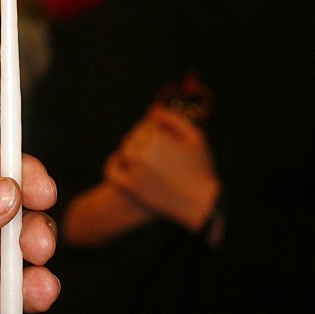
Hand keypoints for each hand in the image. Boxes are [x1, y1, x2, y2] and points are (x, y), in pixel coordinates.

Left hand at [105, 104, 220, 230]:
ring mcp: (134, 171)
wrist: (201, 203)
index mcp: (157, 138)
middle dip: (145, 139)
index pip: (147, 124)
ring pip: (125, 151)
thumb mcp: (195, 137)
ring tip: (149, 158)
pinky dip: (114, 164)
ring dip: (133, 150)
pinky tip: (123, 163)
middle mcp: (142, 152)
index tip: (166, 136)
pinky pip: (112, 171)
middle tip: (160, 150)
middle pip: (134, 136)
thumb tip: (152, 110)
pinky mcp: (131, 188)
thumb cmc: (201, 168)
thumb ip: (172, 118)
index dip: (156, 128)